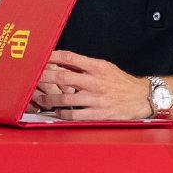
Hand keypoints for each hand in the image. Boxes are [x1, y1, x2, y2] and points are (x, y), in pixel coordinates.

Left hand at [31, 50, 150, 120]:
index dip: (52, 57)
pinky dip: (61, 114)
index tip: (40, 57)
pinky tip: (57, 112)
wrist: (142, 98)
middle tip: (30, 79)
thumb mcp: (106, 69)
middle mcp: (96, 82)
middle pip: (63, 78)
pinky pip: (73, 115)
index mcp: (98, 67)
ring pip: (64, 99)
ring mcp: (96, 99)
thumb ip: (86, 67)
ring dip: (48, 100)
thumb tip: (63, 63)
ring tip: (39, 99)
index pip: (70, 58)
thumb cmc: (121, 83)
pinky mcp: (98, 114)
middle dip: (43, 78)